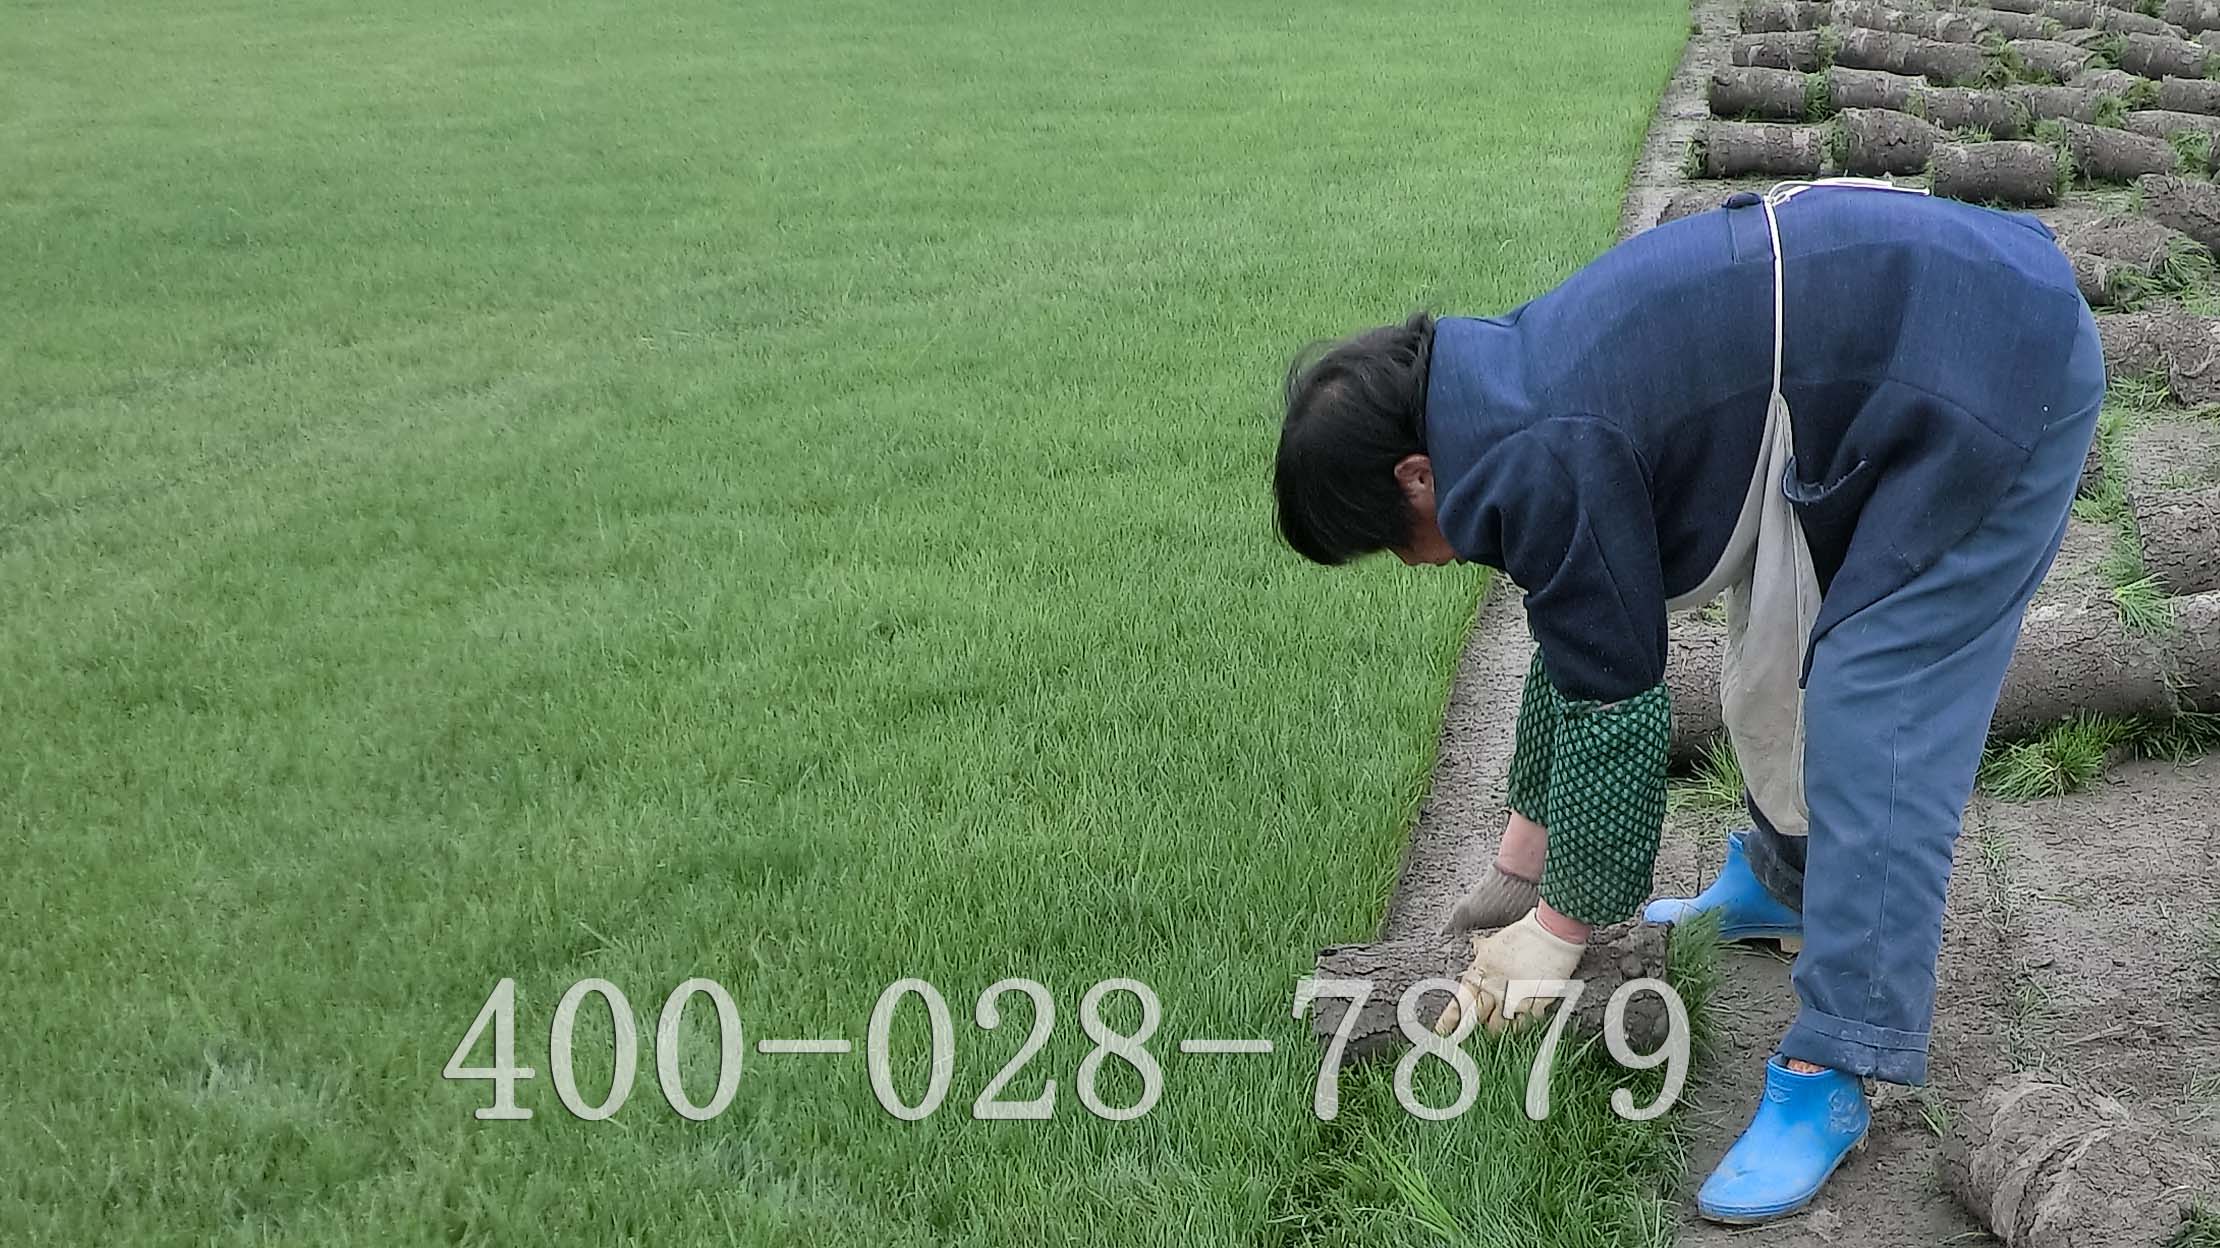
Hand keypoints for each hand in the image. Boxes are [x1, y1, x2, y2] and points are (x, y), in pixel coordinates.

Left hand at [1433, 909, 1585, 1035]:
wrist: (1552, 934)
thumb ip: (1483, 951)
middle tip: (1470, 1032)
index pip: (1459, 1004)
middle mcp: (1494, 990)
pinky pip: (1522, 1025)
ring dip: (1495, 1027)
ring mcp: (1514, 1000)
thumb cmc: (1524, 934)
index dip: (1448, 1021)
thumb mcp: (1495, 942)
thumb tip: (1476, 946)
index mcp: (1480, 974)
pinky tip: (1517, 1021)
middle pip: (1477, 1019)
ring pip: (1498, 1026)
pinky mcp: (1535, 1005)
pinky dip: (1518, 1025)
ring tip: (1496, 1026)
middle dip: (1473, 1026)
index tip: (1441, 1032)